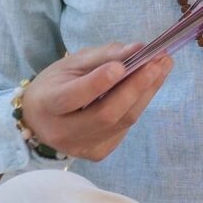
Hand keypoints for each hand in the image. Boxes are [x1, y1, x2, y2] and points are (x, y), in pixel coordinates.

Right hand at [20, 42, 172, 160]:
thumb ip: (103, 56)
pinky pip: (123, 129)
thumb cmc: (55, 85)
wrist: (39, 119)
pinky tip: (147, 87)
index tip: (123, 65)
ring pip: (121, 122)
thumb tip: (138, 49)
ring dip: (146, 94)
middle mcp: (62, 132)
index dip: (98, 82)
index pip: (73, 96)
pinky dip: (137, 106)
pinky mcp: (96, 153)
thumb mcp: (70, 63)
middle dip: (136, 87)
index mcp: (48, 104)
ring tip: (163, 68)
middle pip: (106, 114)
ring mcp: (81, 147)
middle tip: (159, 62)